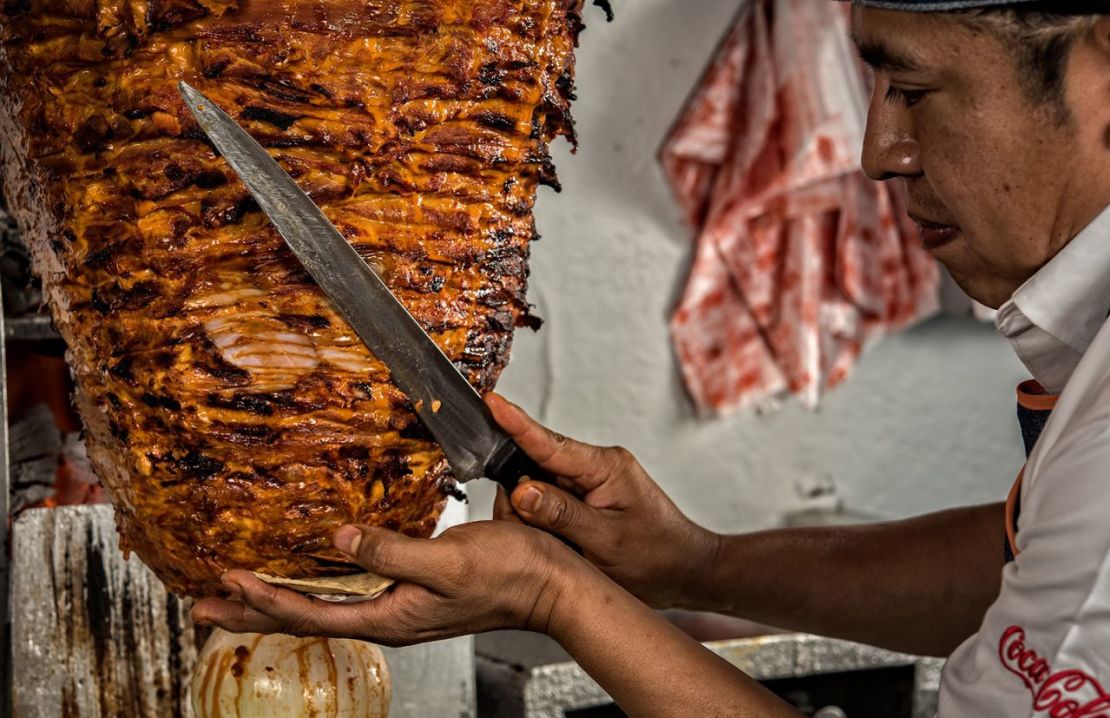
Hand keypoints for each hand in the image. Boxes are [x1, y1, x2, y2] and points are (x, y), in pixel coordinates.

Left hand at [190, 520, 584, 645]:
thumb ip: (391, 550)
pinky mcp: (410, 590)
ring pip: (322, 606)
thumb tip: (338, 538)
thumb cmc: (508, 576)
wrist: (550, 584)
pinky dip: (314, 585)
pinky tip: (309, 573)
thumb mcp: (448, 560)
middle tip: (203, 606)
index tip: (228, 582)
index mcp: (391, 616)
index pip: (312, 615)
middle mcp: (387, 616)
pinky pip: (348, 592)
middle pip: (304, 619)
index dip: (265, 599)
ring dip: (275, 600)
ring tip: (236, 595)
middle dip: (251, 613)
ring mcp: (397, 605)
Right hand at [486, 394, 721, 609]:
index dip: (516, 423)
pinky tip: (557, 543)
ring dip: (533, 515)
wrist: (685, 571)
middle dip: (520, 495)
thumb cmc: (657, 556)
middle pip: (536, 466)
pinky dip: (543, 522)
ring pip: (539, 487)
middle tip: (523, 528)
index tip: (491, 403)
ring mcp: (590, 482)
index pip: (550, 443)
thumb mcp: (606, 541)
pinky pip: (550, 502)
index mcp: (605, 467)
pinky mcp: (586, 499)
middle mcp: (596, 468)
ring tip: (558, 545)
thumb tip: (521, 491)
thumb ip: (562, 515)